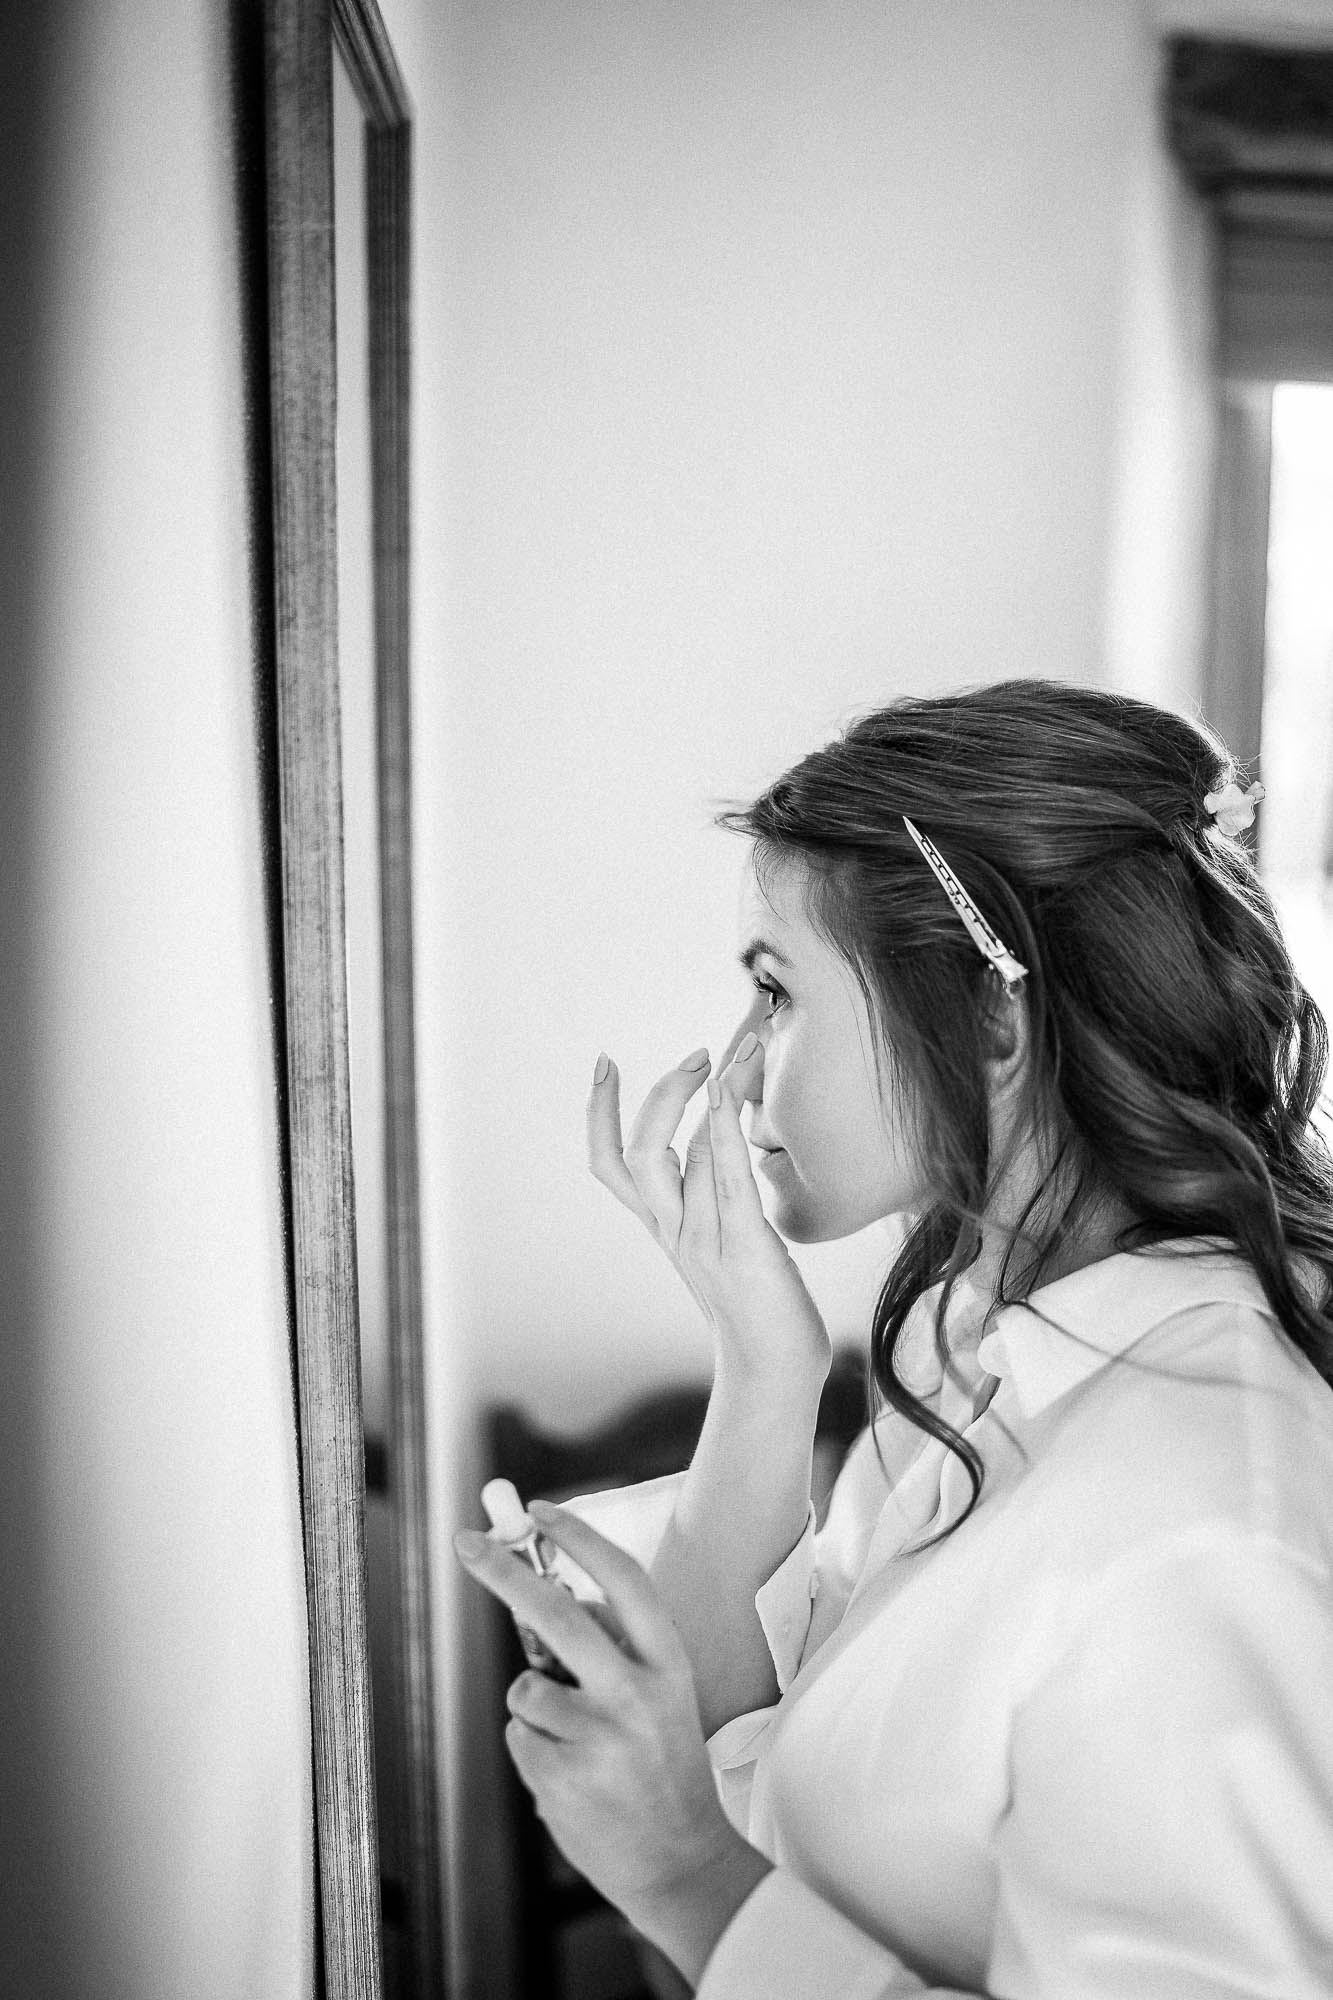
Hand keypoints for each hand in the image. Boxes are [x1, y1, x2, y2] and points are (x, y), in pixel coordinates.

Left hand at [454, 1503, 771, 1972]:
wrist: (682, 1863)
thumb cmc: (662, 1767)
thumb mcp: (662, 1695)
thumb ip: (614, 1648)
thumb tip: (546, 1597)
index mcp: (668, 1664)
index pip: (623, 1580)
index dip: (579, 1538)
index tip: (539, 1511)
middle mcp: (636, 1694)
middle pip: (555, 1613)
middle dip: (503, 1570)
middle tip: (466, 1544)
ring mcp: (598, 1738)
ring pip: (525, 1688)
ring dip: (534, 1707)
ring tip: (576, 1744)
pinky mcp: (563, 1777)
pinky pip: (518, 1737)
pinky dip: (532, 1750)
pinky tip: (571, 1777)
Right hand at [587, 1021, 829, 1389]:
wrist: (775, 1371)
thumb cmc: (759, 1303)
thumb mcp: (724, 1238)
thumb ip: (711, 1193)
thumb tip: (717, 1135)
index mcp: (664, 1228)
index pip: (610, 1166)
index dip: (600, 1113)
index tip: (605, 1063)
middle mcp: (674, 1232)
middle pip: (639, 1156)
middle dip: (661, 1096)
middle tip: (697, 1055)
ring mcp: (705, 1242)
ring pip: (688, 1156)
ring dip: (717, 1092)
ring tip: (750, 1047)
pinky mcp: (743, 1249)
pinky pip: (724, 1180)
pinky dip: (722, 1130)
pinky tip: (728, 1091)